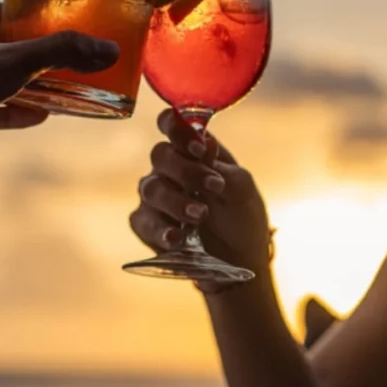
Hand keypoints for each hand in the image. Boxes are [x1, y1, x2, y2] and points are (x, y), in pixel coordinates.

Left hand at [0, 1, 119, 185]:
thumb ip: (59, 53)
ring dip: (21, 88)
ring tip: (59, 94)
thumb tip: (107, 50)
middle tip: (66, 67)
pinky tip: (37, 118)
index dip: (31, 24)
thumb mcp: (7, 65)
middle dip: (30, 60)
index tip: (62, 35)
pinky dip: (5, 111)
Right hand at [130, 109, 271, 277]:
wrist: (241, 261)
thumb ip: (222, 166)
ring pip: (151, 189)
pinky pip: (143, 222)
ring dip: (176, 201)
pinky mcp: (147, 227)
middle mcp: (169, 170)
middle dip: (185, 170)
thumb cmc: (242, 217)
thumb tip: (206, 142)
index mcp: (192, 151)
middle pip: (161, 155)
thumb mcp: (243, 189)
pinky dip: (160, 230)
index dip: (178, 129)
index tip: (198, 148)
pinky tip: (177, 238)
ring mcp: (156, 198)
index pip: (172, 124)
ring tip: (200, 216)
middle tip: (213, 187)